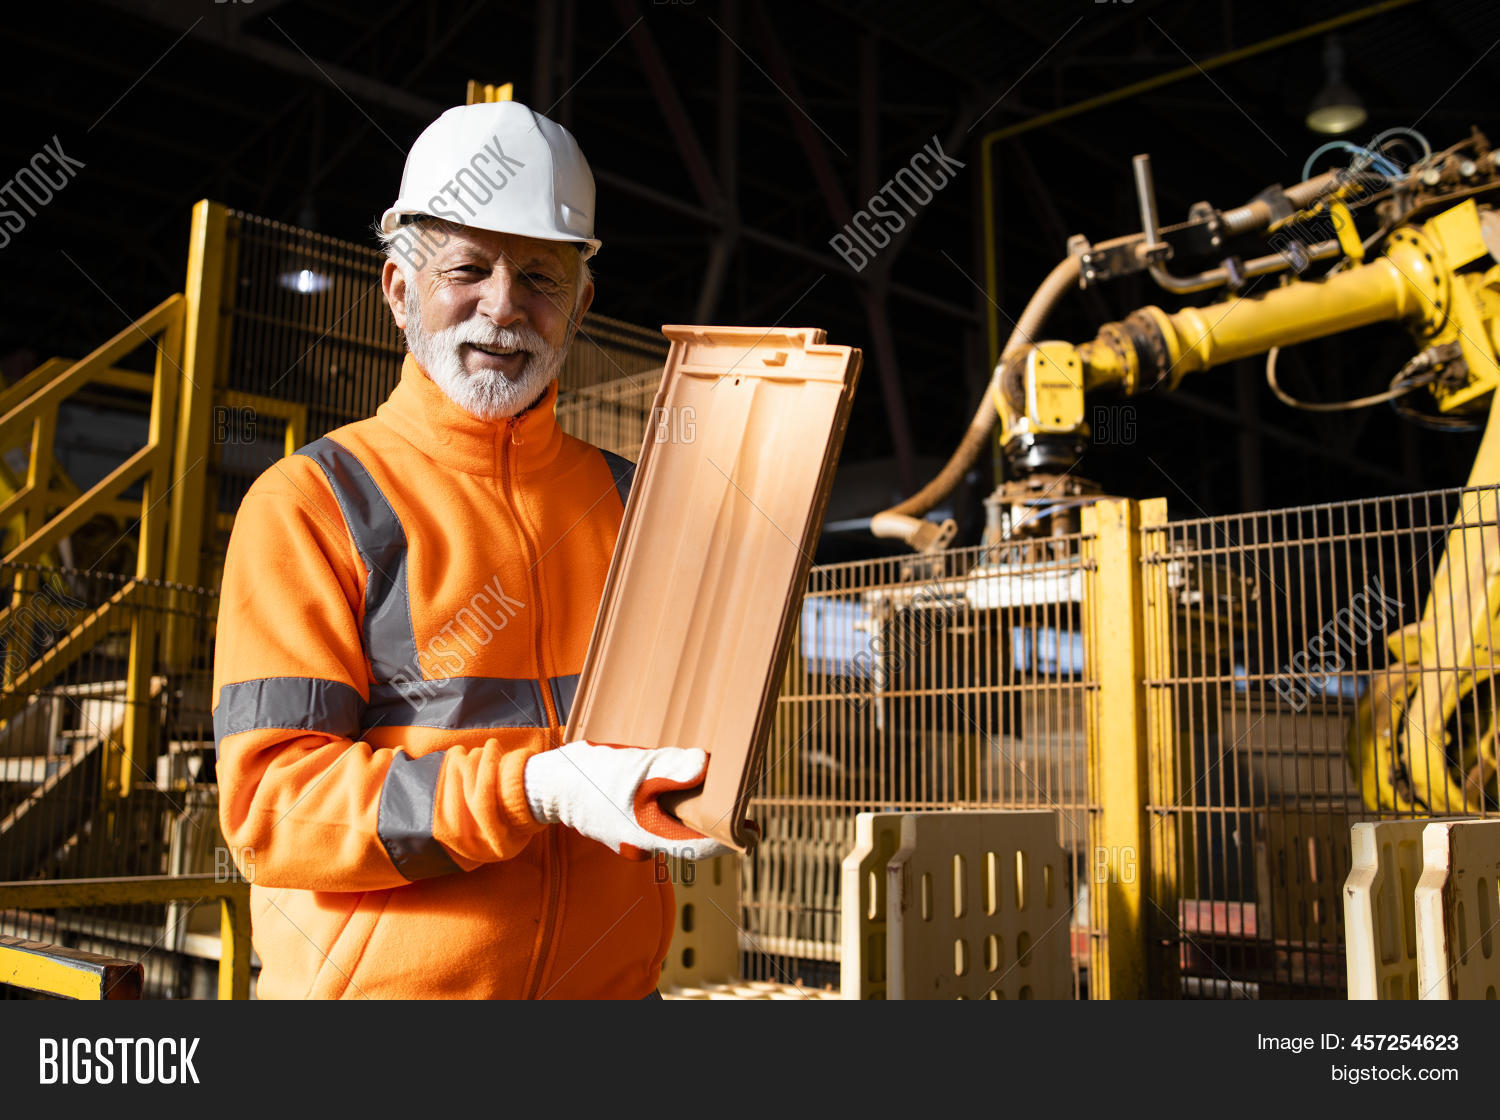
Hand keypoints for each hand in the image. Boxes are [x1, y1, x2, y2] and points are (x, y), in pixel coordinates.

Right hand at [523, 741, 730, 860]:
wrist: (547, 784)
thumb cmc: (590, 776)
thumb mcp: (634, 767)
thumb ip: (670, 768)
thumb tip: (705, 765)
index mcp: (648, 835)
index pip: (700, 845)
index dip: (728, 838)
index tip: (751, 830)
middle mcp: (643, 842)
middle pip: (690, 835)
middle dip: (713, 818)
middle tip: (737, 799)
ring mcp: (633, 835)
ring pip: (673, 825)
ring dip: (692, 807)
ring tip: (711, 784)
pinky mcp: (625, 823)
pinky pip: (656, 817)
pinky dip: (671, 803)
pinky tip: (675, 780)